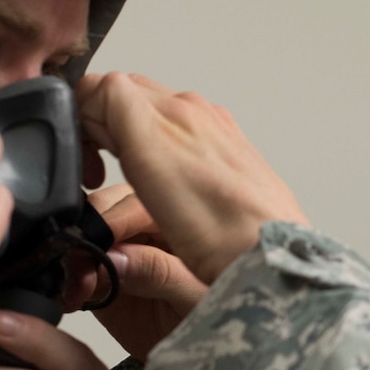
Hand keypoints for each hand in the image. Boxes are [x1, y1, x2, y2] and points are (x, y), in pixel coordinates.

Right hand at [65, 184, 208, 357]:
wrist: (205, 360)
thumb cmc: (222, 321)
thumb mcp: (199, 299)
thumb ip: (163, 274)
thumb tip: (119, 258)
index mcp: (182, 220)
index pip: (139, 204)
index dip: (112, 220)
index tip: (96, 243)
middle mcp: (150, 228)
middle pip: (105, 210)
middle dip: (88, 236)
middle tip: (82, 272)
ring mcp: (124, 250)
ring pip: (85, 234)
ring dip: (74, 257)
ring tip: (77, 290)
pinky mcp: (103, 276)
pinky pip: (76, 266)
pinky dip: (67, 278)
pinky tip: (71, 297)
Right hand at [74, 72, 307, 283]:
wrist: (293, 260)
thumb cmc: (244, 264)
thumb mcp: (184, 280)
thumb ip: (137, 259)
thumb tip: (105, 254)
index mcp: (168, 149)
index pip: (104, 90)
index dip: (77, 114)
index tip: (76, 159)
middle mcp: (190, 121)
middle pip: (121, 89)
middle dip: (95, 120)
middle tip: (90, 169)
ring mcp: (210, 120)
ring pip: (147, 96)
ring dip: (123, 123)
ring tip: (119, 173)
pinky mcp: (225, 130)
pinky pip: (174, 110)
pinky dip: (152, 129)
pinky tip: (156, 173)